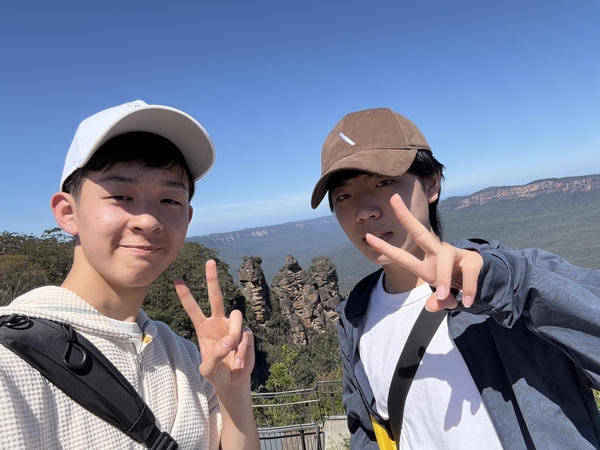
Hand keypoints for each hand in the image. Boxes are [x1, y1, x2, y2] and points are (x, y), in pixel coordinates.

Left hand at [174, 260, 253, 391]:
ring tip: (231, 350)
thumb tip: (229, 340)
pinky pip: (245, 335)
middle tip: (209, 261)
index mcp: (204, 327)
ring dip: (234, 334)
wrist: (233, 381)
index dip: (185, 294)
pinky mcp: (246, 333)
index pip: (193, 308)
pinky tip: (238, 362)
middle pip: (216, 296)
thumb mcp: (207, 369)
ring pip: (236, 316)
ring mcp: (233, 326)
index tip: (177, 279)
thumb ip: (215, 355)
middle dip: (212, 279)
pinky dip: (242, 351)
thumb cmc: (216, 373)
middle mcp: (218, 322)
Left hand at [365, 194, 482, 310]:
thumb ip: (438, 303)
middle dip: (405, 218)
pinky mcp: (472, 259)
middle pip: (420, 233)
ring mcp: (455, 254)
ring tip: (443, 295)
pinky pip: (468, 273)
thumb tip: (431, 305)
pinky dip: (467, 289)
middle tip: (392, 200)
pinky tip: (467, 301)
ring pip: (445, 258)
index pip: (402, 255)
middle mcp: (438, 254)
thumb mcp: (445, 298)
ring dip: (442, 278)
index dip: (385, 247)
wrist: (484, 283)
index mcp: (426, 264)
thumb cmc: (456, 285)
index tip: (367, 237)